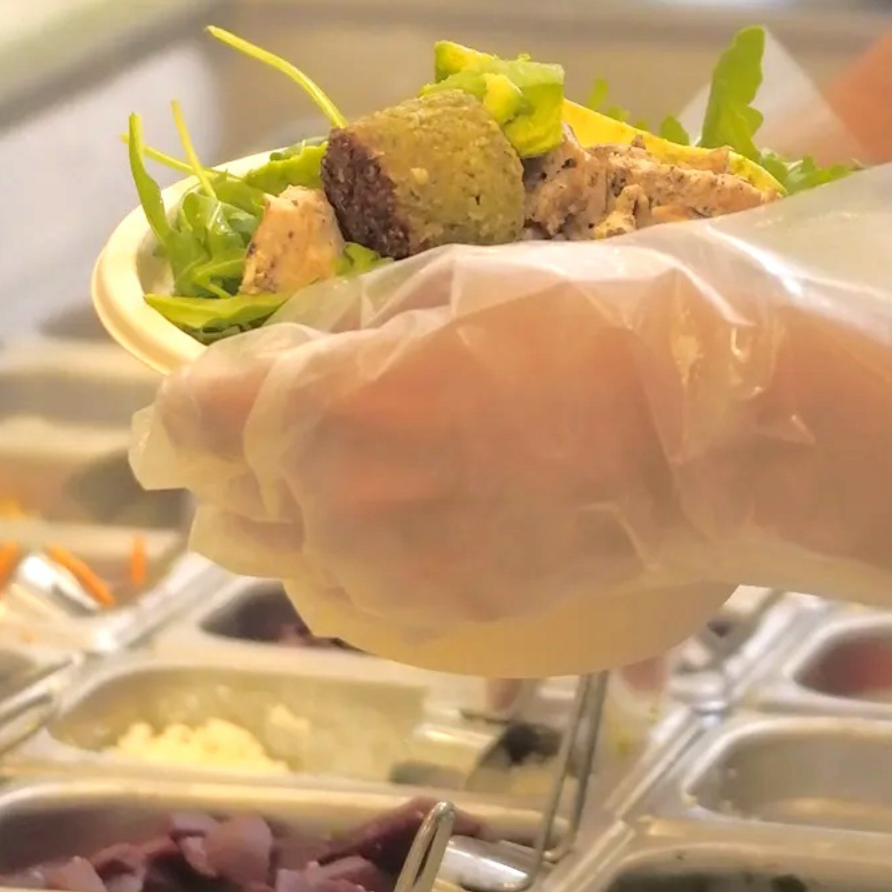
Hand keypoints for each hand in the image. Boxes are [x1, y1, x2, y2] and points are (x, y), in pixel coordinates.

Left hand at [128, 211, 891, 656]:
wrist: (718, 427)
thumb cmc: (598, 318)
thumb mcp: (452, 277)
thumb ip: (346, 322)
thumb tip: (284, 349)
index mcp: (323, 402)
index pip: (187, 421)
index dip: (173, 411)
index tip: (173, 411)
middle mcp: (335, 501)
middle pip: (223, 501)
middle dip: (225, 464)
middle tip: (249, 435)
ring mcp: (391, 572)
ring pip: (282, 563)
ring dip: (283, 518)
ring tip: (324, 479)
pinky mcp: (448, 614)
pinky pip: (353, 600)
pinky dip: (348, 563)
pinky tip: (387, 524)